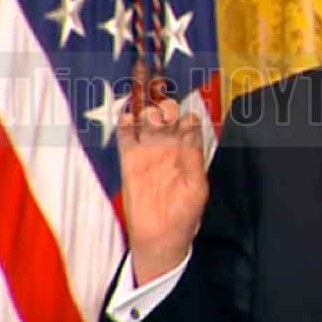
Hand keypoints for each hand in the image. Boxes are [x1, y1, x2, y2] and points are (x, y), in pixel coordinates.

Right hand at [118, 97, 208, 285]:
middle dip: (162, 97)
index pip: (187, 119)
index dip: (185, 106)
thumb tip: (191, 124)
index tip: (184, 96)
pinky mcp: (130, 161)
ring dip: (143, 103)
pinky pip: (126, 138)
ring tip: (142, 86)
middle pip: (163, 113)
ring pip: (143, 119)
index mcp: (188, 149)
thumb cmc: (185, 213)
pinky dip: (125, 125)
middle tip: (159, 84)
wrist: (161, 237)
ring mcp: (148, 151)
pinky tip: (127, 115)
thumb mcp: (196, 185)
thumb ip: (193, 156)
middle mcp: (168, 145)